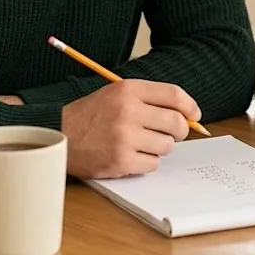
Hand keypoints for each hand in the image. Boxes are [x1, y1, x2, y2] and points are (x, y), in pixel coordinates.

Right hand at [61, 79, 200, 178]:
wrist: (60, 134)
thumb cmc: (91, 115)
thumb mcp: (117, 95)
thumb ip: (149, 100)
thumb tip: (186, 115)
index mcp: (128, 90)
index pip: (174, 95)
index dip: (190, 106)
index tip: (194, 115)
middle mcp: (128, 111)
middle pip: (176, 123)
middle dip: (178, 131)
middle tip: (170, 134)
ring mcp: (124, 136)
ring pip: (166, 146)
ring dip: (159, 148)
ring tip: (140, 144)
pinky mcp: (121, 159)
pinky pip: (153, 164)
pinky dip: (146, 162)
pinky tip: (131, 156)